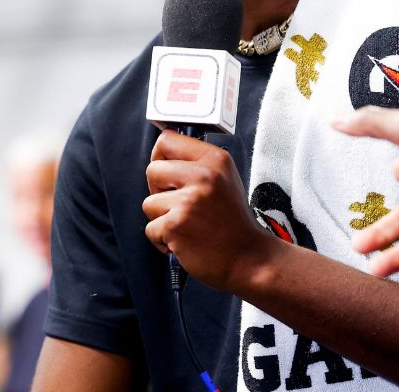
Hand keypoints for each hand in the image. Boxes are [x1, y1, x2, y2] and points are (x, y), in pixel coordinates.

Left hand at [142, 130, 272, 290]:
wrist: (249, 258)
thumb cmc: (233, 222)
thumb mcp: (225, 180)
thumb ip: (198, 165)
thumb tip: (162, 155)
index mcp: (216, 160)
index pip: (168, 140)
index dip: (161, 156)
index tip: (167, 172)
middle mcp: (204, 176)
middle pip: (153, 170)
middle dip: (159, 190)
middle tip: (181, 204)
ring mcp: (189, 201)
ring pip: (149, 203)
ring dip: (162, 218)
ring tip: (188, 226)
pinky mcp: (175, 225)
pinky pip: (151, 228)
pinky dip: (163, 240)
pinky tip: (185, 241)